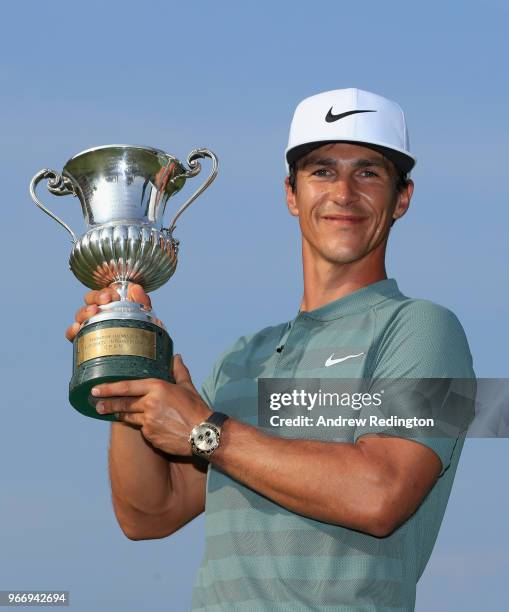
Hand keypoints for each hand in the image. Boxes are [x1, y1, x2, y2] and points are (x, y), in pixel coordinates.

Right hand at [65, 283, 151, 341]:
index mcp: (111, 303)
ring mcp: (89, 325)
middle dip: (96, 297)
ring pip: (80, 314)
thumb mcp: (144, 315)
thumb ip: (142, 300)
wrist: (139, 352)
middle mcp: (98, 313)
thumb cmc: (140, 329)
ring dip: (84, 311)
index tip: (114, 296)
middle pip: (89, 299)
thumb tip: (135, 288)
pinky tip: (77, 328)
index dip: (106, 292)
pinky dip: (72, 330)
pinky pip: (72, 334)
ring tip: (93, 312)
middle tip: (105, 301)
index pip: (103, 293)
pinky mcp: (83, 340)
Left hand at [90, 355, 211, 455]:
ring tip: (110, 412)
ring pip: (129, 417)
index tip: (96, 389)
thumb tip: (176, 357)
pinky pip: (142, 429)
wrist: (204, 434)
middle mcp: (150, 404)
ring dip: (119, 414)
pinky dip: (141, 426)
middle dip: (108, 403)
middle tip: (95, 404)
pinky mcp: (150, 436)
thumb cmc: (197, 409)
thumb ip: (179, 372)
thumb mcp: (188, 388)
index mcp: (158, 388)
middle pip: (124, 403)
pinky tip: (144, 425)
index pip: (128, 387)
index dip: (110, 388)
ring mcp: (148, 421)